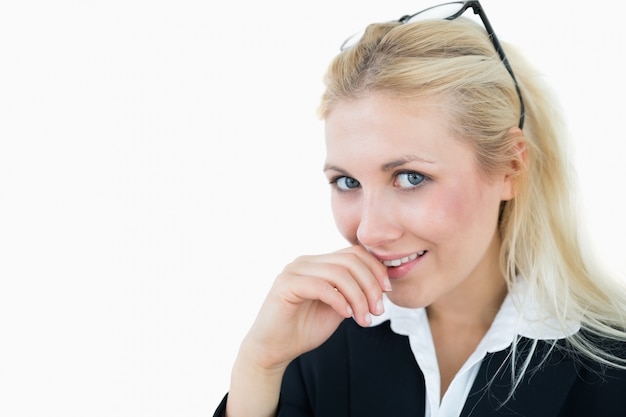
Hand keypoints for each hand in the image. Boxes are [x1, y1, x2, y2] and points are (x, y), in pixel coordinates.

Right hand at [240, 245, 390, 371]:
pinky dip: (340, 301)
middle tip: (378, 310)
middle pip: (350, 260)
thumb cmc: (304, 330)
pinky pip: (321, 286)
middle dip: (371, 285)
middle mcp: (306, 261)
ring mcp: (294, 270)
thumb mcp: (338, 308)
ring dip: (359, 297)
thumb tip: (381, 284)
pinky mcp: (286, 285)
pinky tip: (346, 315)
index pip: (354, 253)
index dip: (375, 269)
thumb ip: (353, 292)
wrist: (273, 350)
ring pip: (339, 273)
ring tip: (365, 319)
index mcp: (319, 263)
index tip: (387, 292)